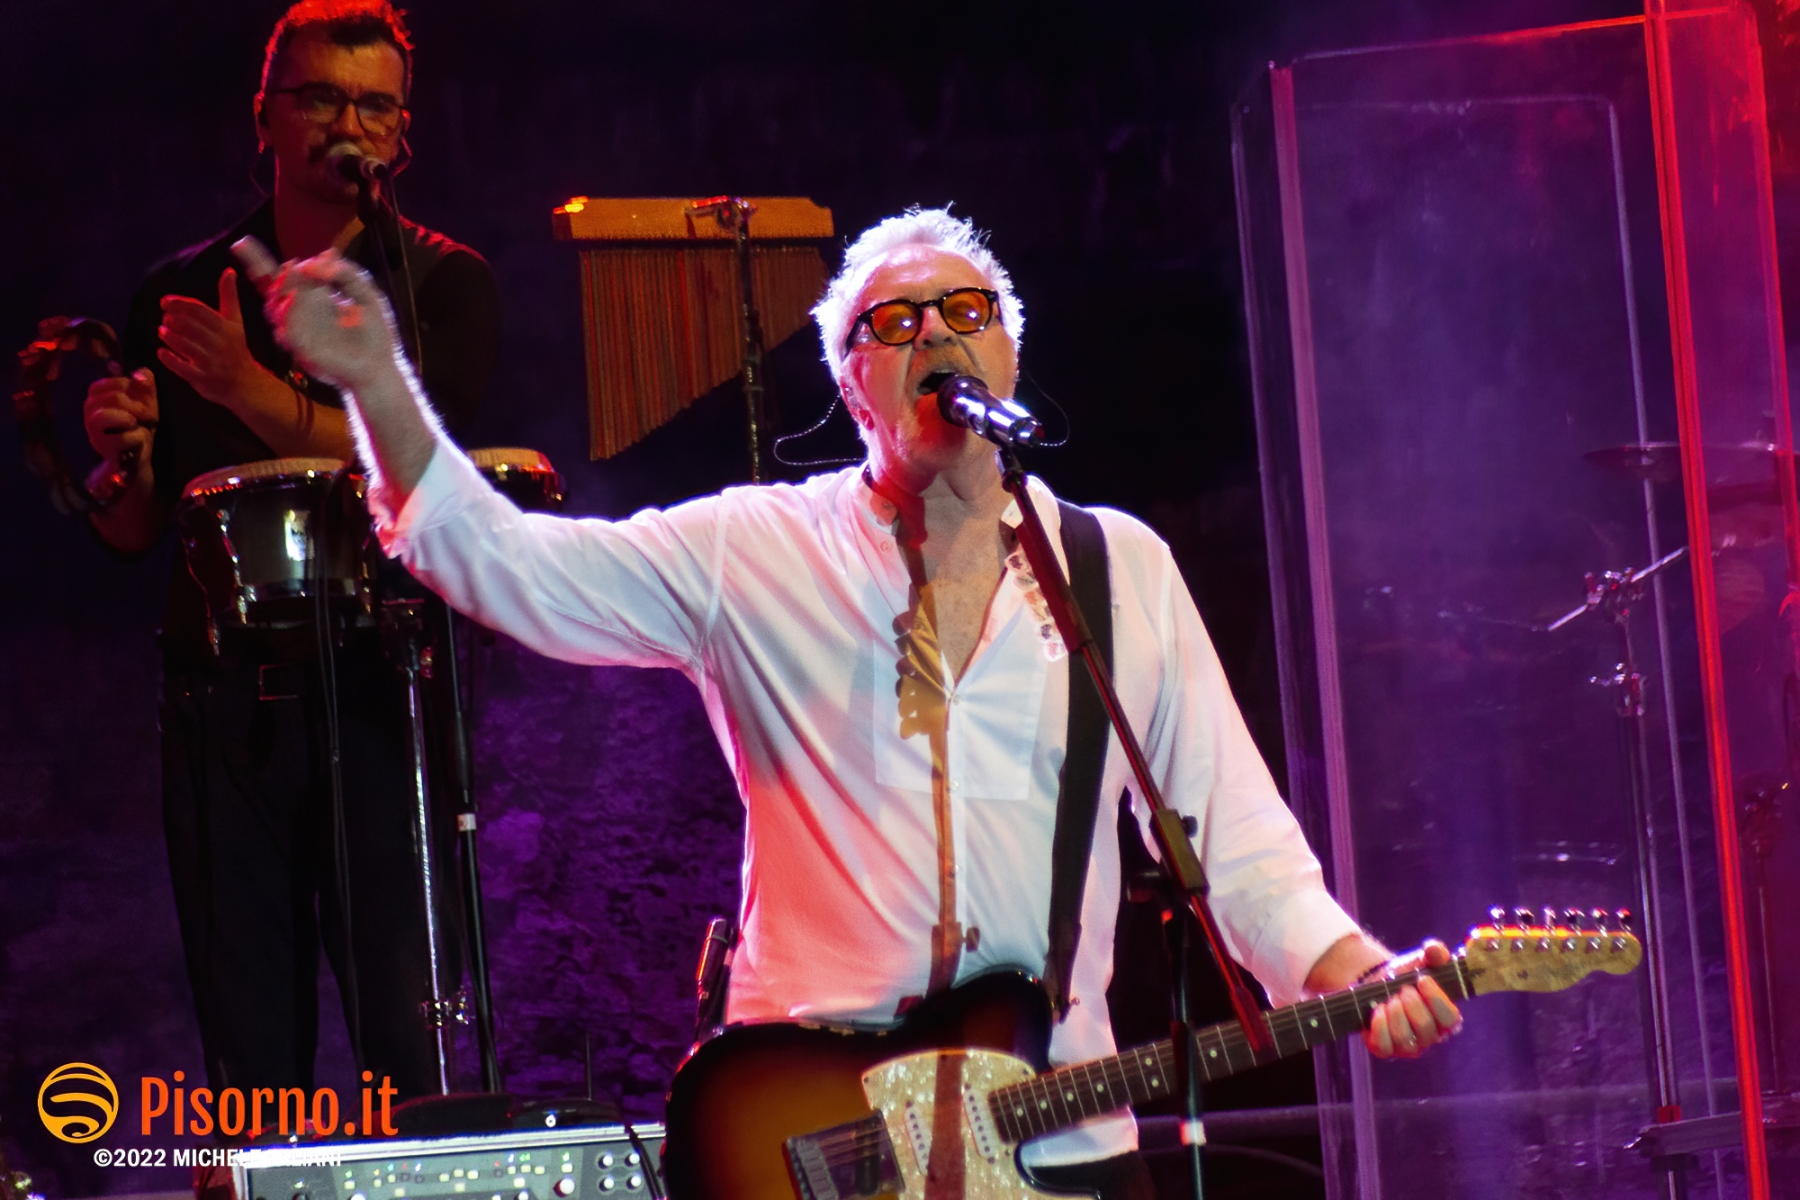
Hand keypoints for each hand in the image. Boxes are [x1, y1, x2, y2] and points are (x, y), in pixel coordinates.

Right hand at [83, 366, 157, 462]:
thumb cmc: (140, 424)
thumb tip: (141, 372)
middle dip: (136, 405)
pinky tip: (140, 438)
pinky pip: (121, 438)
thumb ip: (145, 384)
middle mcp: (90, 413)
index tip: (141, 398)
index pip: (108, 383)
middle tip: (147, 414)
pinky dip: (137, 437)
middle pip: (112, 398)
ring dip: (129, 418)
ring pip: (103, 416)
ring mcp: (94, 432)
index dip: (129, 387)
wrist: (141, 456)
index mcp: (97, 397)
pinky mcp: (104, 449)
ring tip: (137, 424)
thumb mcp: (146, 400)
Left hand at [157, 267, 271, 412]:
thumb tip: (229, 271)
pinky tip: (161, 352)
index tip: (164, 302)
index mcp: (225, 327)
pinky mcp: (203, 377)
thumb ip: (229, 296)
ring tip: (162, 331)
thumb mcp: (235, 321)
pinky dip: (170, 359)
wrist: (245, 383)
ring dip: (169, 336)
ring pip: (185, 345)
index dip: (179, 304)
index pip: (198, 310)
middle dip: (173, 320)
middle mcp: (218, 343)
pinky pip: (182, 367)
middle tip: (165, 318)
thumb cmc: (236, 348)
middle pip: (190, 326)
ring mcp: (211, 361)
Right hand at [232, 237, 401, 391]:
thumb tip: (322, 255)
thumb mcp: (365, 293)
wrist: (380, 369)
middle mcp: (300, 311)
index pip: (282, 274)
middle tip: (289, 265)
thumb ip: (346, 271)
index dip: (257, 258)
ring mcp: (298, 331)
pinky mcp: (301, 350)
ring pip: (274, 307)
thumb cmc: (374, 333)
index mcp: (312, 295)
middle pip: (269, 287)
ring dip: (281, 290)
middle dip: (258, 267)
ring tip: (294, 275)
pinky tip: (294, 300)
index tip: (241, 243)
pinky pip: (285, 331)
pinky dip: (287, 315)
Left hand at [1362, 940, 1462, 1059]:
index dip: (1436, 999)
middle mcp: (1430, 1037)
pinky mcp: (1386, 1050)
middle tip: (1403, 989)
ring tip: (1390, 999)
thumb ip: (1434, 952)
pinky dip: (1379, 1024)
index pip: (1450, 1019)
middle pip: (1425, 1027)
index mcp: (1445, 1019)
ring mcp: (1408, 1047)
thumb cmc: (1406, 976)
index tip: (1422, 980)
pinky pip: (1383, 1045)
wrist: (1376, 983)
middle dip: (1411, 1003)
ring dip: (1394, 1012)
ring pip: (1403, 1037)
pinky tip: (1378, 1009)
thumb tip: (1436, 950)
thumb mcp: (1420, 961)